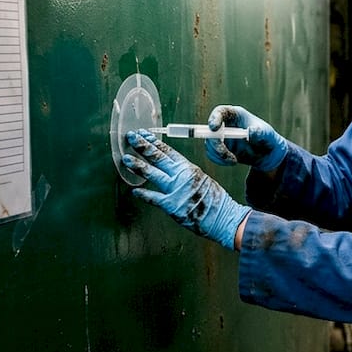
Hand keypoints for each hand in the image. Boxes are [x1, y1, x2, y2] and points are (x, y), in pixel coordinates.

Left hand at [123, 129, 249, 249]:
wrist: (225, 217)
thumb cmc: (217, 202)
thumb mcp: (203, 181)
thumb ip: (187, 175)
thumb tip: (173, 172)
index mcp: (189, 168)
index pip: (168, 151)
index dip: (154, 142)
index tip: (145, 134)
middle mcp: (182, 176)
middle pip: (158, 157)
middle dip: (143, 146)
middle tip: (131, 137)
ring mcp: (176, 190)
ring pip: (153, 173)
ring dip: (138, 165)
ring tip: (127, 158)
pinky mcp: (172, 206)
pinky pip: (154, 198)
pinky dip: (143, 194)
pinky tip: (134, 190)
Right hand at [204, 105, 288, 171]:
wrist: (266, 153)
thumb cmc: (267, 138)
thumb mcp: (266, 134)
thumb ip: (259, 132)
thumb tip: (250, 131)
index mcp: (236, 115)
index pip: (221, 112)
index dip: (214, 118)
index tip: (214, 128)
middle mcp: (225, 124)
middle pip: (210, 130)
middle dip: (215, 143)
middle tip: (225, 154)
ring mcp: (221, 136)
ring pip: (209, 144)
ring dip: (218, 155)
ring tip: (234, 160)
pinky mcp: (220, 148)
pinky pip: (212, 154)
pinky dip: (219, 160)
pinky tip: (232, 162)